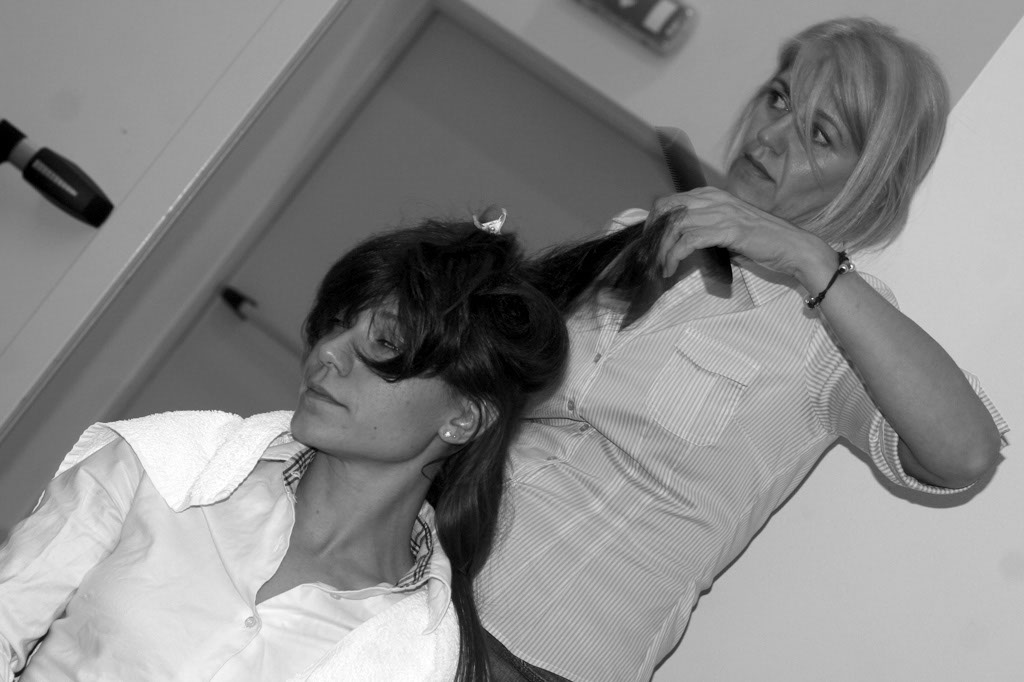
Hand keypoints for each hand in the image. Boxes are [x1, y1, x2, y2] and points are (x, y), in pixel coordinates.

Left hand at [651, 187, 834, 281]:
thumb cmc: (763, 242)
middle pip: (667, 209)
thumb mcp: (728, 229)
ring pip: (675, 225)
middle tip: (649, 254)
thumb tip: (679, 242)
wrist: (794, 248)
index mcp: (714, 195)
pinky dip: (674, 256)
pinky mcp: (728, 230)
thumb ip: (705, 229)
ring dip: (661, 249)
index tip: (650, 242)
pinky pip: (689, 240)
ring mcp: (722, 212)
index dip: (655, 221)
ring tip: (659, 267)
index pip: (671, 200)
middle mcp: (715, 199)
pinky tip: (671, 268)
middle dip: (652, 233)